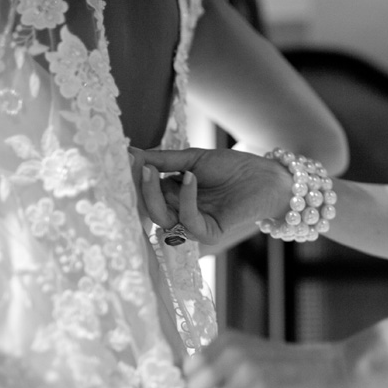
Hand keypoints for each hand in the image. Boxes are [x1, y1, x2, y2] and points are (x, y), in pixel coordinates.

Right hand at [130, 147, 290, 245]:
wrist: (264, 176)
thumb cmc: (231, 167)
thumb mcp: (192, 160)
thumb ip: (162, 160)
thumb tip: (129, 153)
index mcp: (172, 197)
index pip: (144, 194)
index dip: (134, 180)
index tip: (123, 159)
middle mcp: (179, 214)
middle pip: (148, 208)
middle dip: (140, 188)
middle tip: (137, 166)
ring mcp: (193, 226)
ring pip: (162, 218)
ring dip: (154, 194)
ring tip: (153, 170)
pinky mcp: (209, 234)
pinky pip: (188, 221)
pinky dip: (185, 199)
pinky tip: (189, 178)